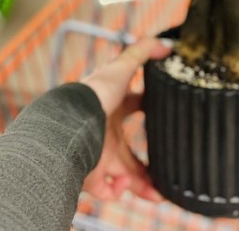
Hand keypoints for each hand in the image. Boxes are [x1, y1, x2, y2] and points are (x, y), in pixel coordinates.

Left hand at [81, 38, 170, 201]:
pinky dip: (116, 192)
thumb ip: (142, 52)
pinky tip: (121, 186)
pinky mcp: (90, 175)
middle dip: (151, 167)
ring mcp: (98, 155)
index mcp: (113, 108)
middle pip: (133, 154)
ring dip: (141, 187)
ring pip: (125, 177)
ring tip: (158, 195)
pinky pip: (107, 191)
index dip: (152, 114)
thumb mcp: (120, 68)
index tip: (169, 120)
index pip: (135, 110)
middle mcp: (105, 133)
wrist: (69, 124)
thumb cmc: (92, 95)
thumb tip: (167, 44)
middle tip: (168, 173)